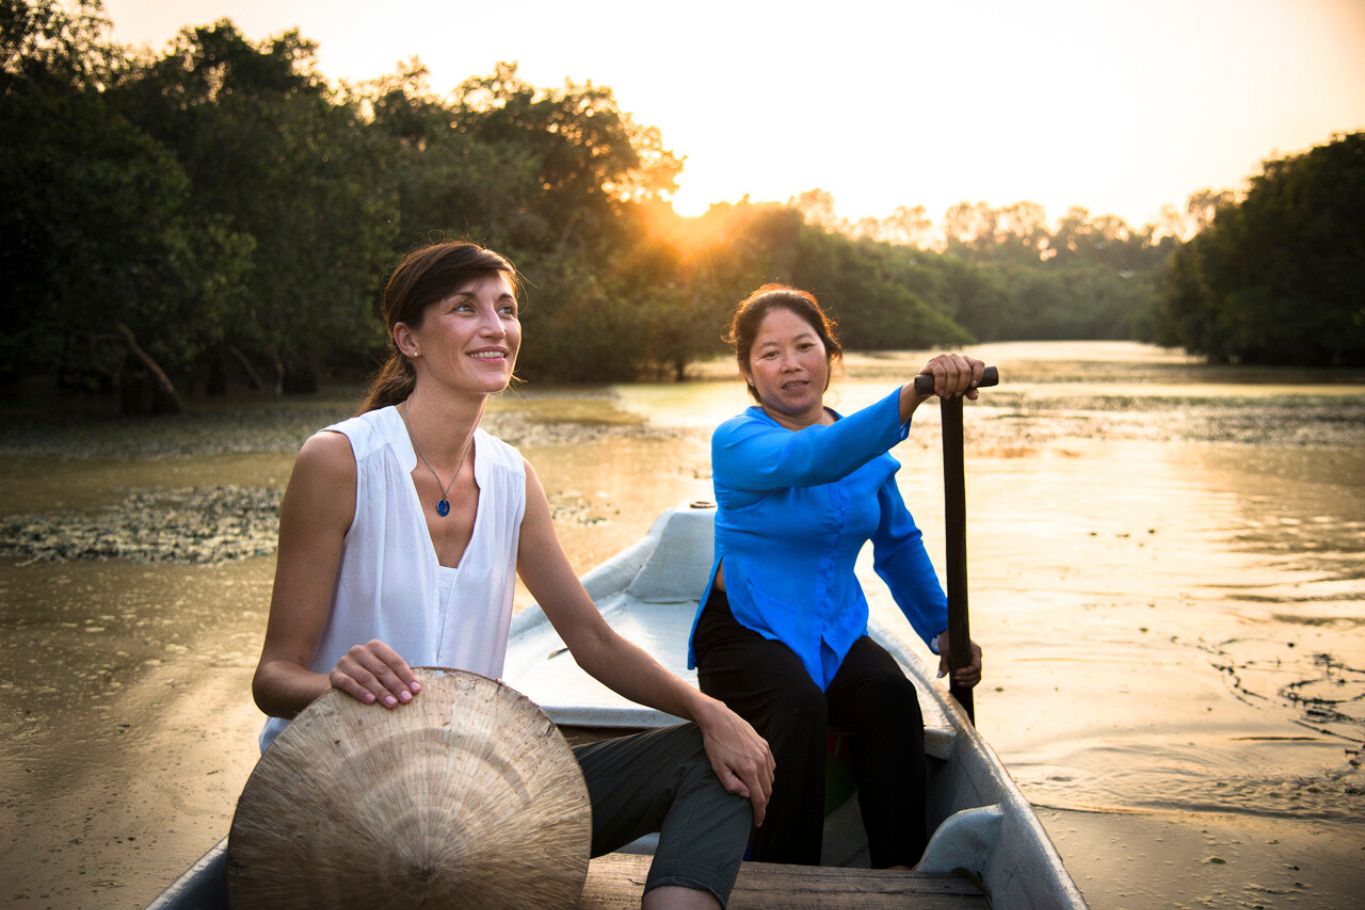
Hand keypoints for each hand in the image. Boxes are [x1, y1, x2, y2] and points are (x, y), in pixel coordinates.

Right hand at [329, 639, 421, 707]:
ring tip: (392, 704)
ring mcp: (346, 662)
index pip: (394, 661)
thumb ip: (397, 675)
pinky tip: (370, 700)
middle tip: (406, 699)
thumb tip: (417, 688)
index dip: (406, 676)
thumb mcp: (382, 671)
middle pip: (382, 670)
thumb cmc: (369, 676)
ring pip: (367, 677)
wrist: (340, 681)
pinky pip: (349, 683)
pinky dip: (360, 692)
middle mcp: (359, 651)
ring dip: (381, 692)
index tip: (416, 690)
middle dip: (396, 685)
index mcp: (375, 646)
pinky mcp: (335, 675)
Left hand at [695, 697, 775, 825]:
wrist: (719, 719)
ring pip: (771, 778)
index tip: (757, 822)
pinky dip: (768, 775)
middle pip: (767, 790)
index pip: (759, 798)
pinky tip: (759, 777)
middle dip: (763, 803)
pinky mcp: (764, 745)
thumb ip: (732, 785)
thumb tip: (747, 795)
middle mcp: (760, 761)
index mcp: (748, 769)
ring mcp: (764, 752)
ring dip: (766, 789)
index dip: (759, 813)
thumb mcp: (718, 767)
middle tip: (755, 811)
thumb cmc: (715, 744)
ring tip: (756, 795)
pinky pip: (771, 766)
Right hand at [920, 353, 985, 400]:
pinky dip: (941, 385)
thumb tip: (975, 396)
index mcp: (966, 361)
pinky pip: (940, 373)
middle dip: (962, 386)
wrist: (926, 386)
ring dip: (950, 387)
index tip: (973, 386)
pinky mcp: (933, 362)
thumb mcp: (960, 389)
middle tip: (957, 395)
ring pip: (953, 373)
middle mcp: (956, 357)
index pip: (978, 364)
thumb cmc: (947, 386)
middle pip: (965, 370)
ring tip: (947, 396)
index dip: (978, 375)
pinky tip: (939, 392)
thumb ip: (969, 391)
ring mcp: (944, 358)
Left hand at [935, 632, 982, 687]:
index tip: (956, 672)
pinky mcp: (972, 665)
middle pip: (977, 673)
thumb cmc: (948, 641)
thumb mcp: (945, 651)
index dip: (966, 672)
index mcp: (976, 650)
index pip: (976, 666)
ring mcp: (976, 661)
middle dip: (966, 678)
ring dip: (968, 681)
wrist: (948, 635)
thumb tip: (939, 676)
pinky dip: (969, 682)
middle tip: (955, 678)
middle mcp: (978, 656)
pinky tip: (960, 683)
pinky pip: (974, 676)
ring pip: (977, 676)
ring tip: (957, 682)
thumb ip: (943, 664)